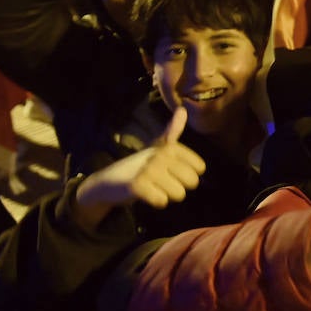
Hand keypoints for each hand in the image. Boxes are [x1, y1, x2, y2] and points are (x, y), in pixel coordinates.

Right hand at [74, 108, 206, 229]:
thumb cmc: (140, 164)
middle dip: (179, 186)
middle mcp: (161, 155)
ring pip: (179, 194)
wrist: (109, 181)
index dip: (188, 173)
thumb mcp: (158, 146)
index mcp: (170, 146)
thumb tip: (183, 109)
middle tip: (162, 180)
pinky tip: (145, 194)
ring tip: (153, 186)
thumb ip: (173, 131)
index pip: (200, 168)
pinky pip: (162, 201)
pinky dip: (155, 202)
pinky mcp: (137, 186)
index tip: (171, 169)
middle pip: (192, 182)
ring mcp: (149, 170)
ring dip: (167, 195)